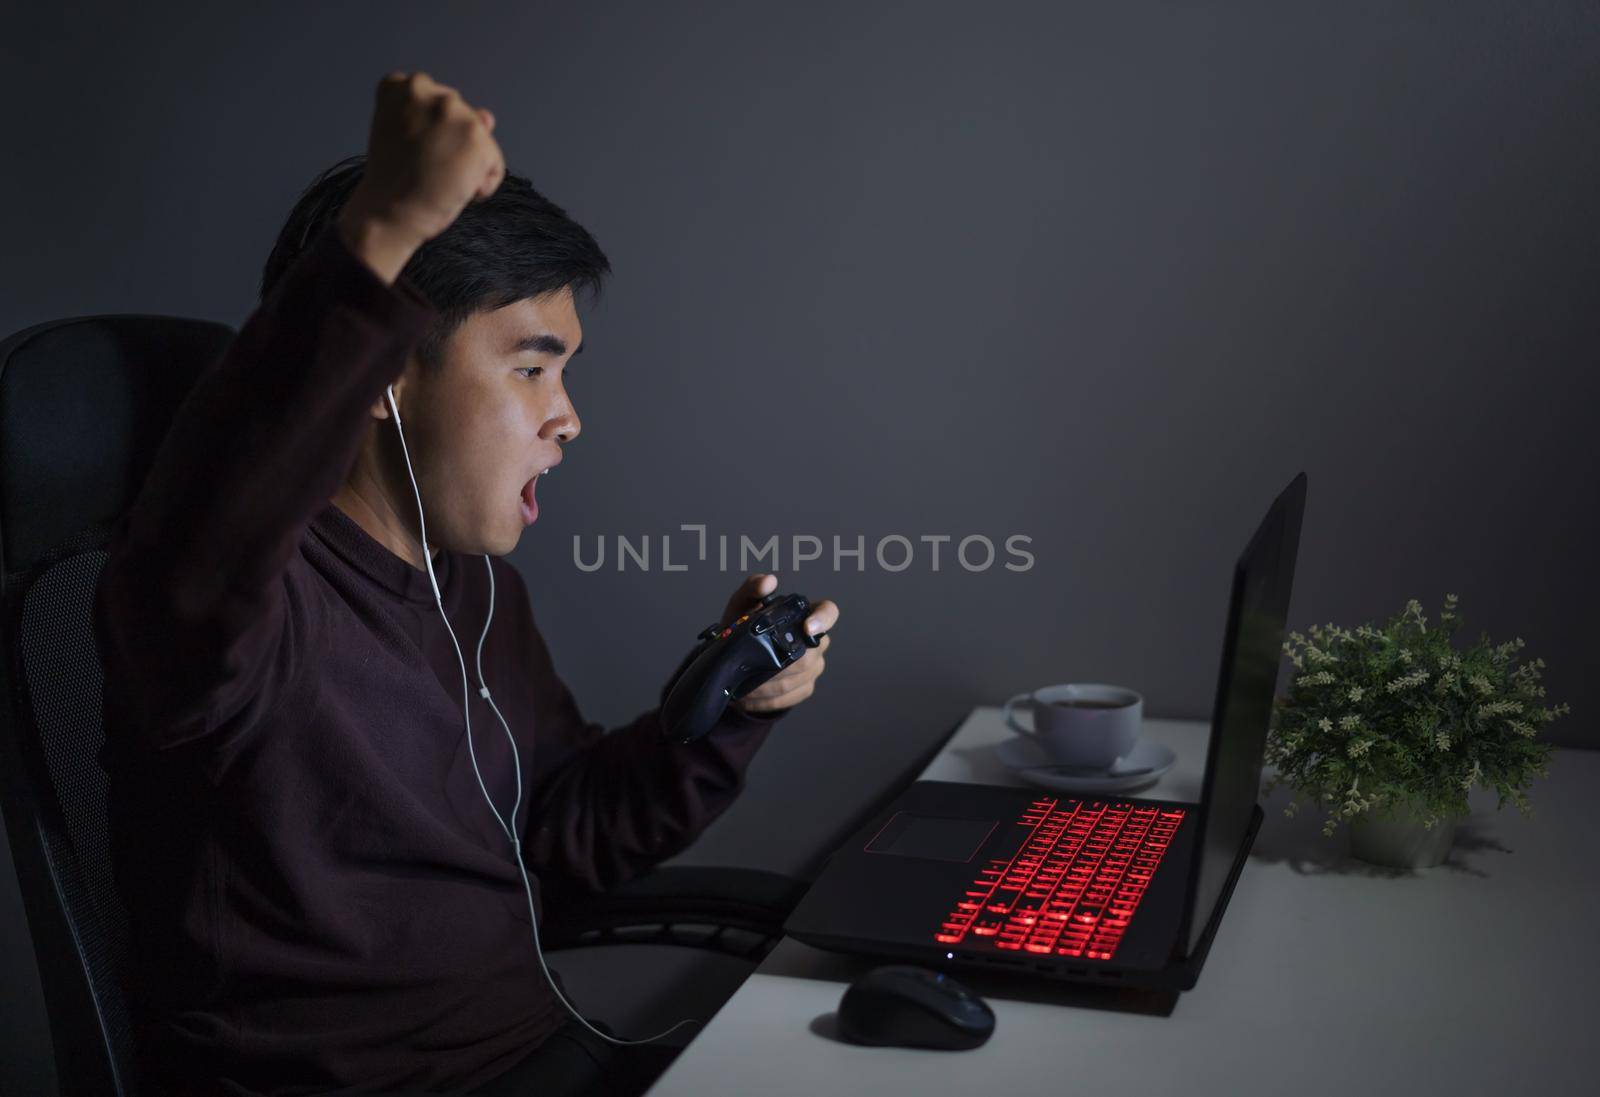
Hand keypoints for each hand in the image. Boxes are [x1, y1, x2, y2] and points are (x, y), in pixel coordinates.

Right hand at [337, 71, 505, 282]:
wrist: (387, 213)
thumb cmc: (395, 182)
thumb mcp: (410, 138)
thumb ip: (444, 120)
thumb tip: (488, 117)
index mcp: (399, 85)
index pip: (436, 105)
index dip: (428, 136)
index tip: (409, 154)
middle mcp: (424, 87)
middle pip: (462, 119)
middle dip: (451, 146)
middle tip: (424, 169)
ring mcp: (451, 109)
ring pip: (480, 142)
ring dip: (467, 166)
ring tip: (437, 179)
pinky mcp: (475, 135)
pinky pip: (494, 165)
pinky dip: (481, 186)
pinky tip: (454, 191)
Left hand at [718, 573, 838, 715]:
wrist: (737, 657)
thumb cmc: (743, 625)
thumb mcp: (742, 604)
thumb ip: (752, 588)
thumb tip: (768, 582)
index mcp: (805, 615)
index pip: (828, 612)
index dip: (823, 620)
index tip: (807, 628)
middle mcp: (816, 642)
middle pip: (808, 656)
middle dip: (778, 665)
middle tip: (751, 669)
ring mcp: (813, 667)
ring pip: (797, 680)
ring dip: (768, 686)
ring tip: (744, 686)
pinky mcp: (805, 688)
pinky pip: (790, 697)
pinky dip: (767, 700)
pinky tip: (751, 698)